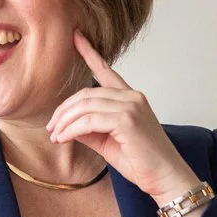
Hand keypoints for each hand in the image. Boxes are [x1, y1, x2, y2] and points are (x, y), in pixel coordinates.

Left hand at [46, 29, 196, 198]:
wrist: (165, 178)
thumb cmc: (141, 162)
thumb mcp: (108, 142)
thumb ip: (89, 129)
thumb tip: (66, 125)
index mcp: (130, 98)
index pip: (106, 71)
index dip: (89, 53)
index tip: (76, 37)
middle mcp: (132, 97)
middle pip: (86, 93)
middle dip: (64, 109)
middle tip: (51, 127)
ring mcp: (131, 106)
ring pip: (85, 105)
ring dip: (64, 121)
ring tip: (54, 135)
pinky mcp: (127, 120)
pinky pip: (89, 120)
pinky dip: (72, 129)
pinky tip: (63, 138)